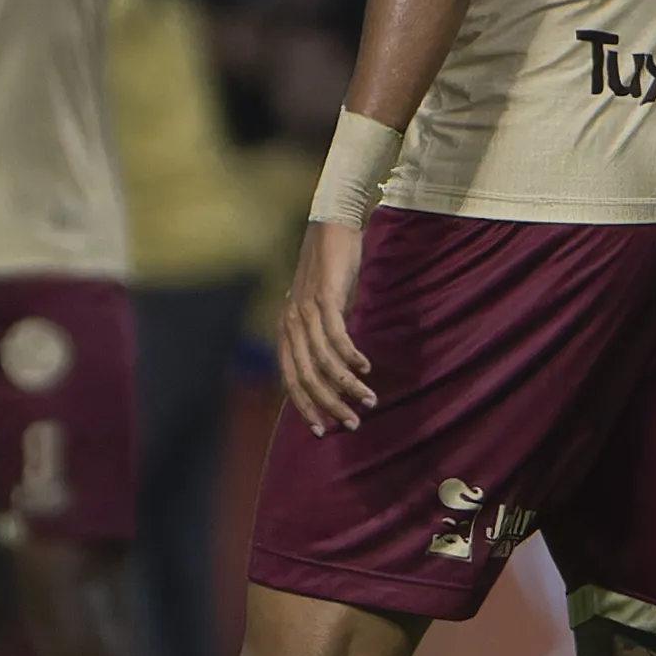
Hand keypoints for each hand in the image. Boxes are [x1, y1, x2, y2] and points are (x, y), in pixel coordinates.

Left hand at [277, 218, 379, 436]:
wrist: (331, 224)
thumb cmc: (331, 269)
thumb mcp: (321, 306)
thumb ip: (321, 335)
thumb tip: (337, 367)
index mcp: (286, 330)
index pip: (290, 379)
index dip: (305, 406)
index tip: (322, 430)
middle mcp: (290, 323)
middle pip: (305, 376)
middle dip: (328, 404)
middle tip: (352, 424)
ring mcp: (305, 310)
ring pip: (322, 360)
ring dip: (346, 384)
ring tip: (369, 400)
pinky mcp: (325, 297)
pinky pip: (336, 335)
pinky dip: (351, 355)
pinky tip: (366, 368)